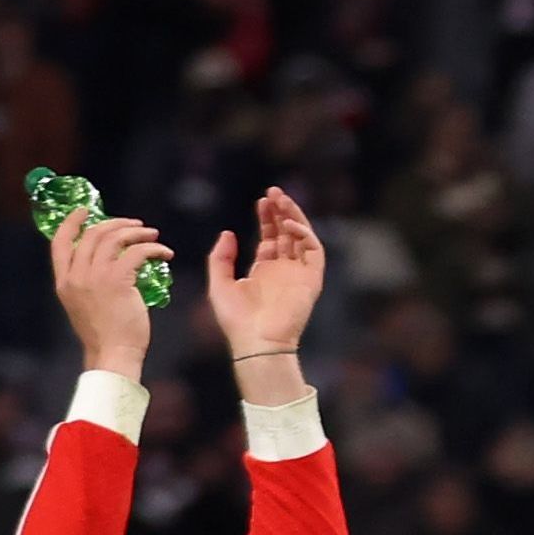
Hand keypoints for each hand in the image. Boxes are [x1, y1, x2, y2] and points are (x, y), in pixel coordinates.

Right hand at [49, 206, 168, 375]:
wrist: (113, 354)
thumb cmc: (105, 335)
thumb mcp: (84, 305)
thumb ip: (87, 284)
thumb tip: (106, 265)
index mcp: (64, 281)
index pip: (59, 241)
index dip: (72, 222)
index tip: (85, 210)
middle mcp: (76, 275)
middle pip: (92, 235)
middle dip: (115, 224)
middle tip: (136, 225)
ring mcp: (95, 277)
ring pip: (114, 239)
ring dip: (137, 233)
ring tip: (153, 235)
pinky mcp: (118, 280)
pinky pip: (136, 252)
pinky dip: (153, 248)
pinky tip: (164, 253)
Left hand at [203, 186, 323, 378]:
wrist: (257, 341)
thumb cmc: (236, 319)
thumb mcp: (219, 282)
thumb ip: (221, 257)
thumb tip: (229, 233)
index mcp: (264, 271)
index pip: (271, 238)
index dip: (267, 218)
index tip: (262, 201)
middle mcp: (284, 270)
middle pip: (287, 234)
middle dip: (282, 212)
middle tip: (274, 192)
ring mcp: (299, 274)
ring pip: (302, 238)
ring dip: (294, 217)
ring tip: (282, 199)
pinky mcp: (312, 280)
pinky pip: (314, 252)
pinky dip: (305, 235)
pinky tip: (288, 224)